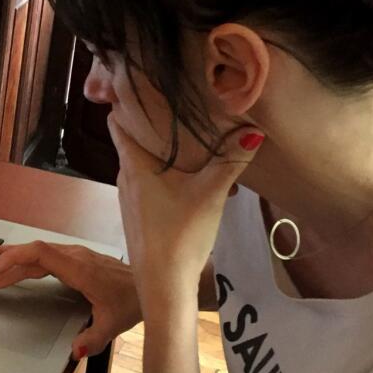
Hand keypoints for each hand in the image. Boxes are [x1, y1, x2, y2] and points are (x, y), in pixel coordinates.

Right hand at [0, 242, 139, 359]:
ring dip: (5, 259)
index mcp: (78, 267)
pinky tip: (6, 255)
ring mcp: (71, 255)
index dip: (12, 260)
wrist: (152, 283)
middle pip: (28, 256)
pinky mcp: (72, 258)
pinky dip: (19, 256)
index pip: (37, 255)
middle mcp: (72, 256)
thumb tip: (75, 350)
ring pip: (32, 252)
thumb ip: (93, 338)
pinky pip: (39, 254)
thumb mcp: (114, 323)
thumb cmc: (134, 299)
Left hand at [107, 114, 260, 307]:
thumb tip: (254, 131)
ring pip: (143, 164)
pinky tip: (189, 179)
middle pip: (133, 141)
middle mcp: (125, 178)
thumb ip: (231, 160)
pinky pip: (150, 184)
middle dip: (151, 125)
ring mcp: (130, 199)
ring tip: (188, 138)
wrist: (163, 286)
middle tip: (175, 106)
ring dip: (162, 153)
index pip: (118, 122)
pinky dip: (165, 174)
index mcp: (134, 165)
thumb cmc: (179, 235)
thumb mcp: (210, 194)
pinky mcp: (140, 217)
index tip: (141, 85)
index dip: (126, 102)